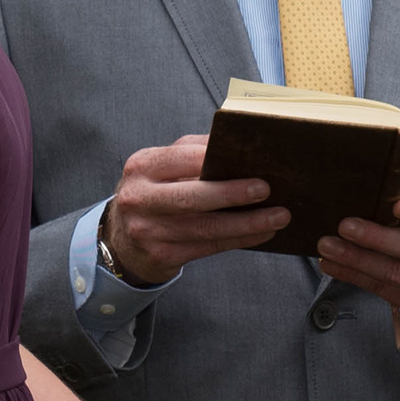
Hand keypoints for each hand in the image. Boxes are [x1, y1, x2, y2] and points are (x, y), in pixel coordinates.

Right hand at [102, 134, 289, 281]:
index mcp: (142, 166)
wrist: (121, 239)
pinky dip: (239, 240)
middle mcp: (140, 198)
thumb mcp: (160, 168)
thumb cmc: (153, 194)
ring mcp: (148, 231)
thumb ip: (192, 153)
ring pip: (206, 227)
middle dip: (233, 193)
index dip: (216, 159)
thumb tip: (239, 144)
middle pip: (193, 197)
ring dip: (247, 223)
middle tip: (266, 189)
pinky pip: (208, 247)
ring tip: (278, 216)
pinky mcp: (162, 256)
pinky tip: (261, 233)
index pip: (182, 158)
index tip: (248, 159)